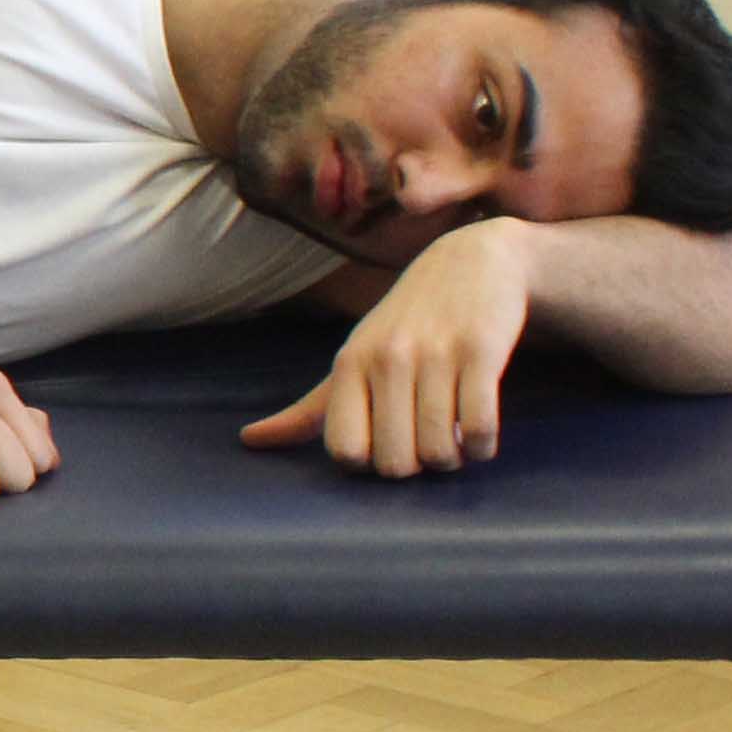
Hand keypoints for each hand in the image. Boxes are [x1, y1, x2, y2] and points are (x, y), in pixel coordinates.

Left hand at [247, 219, 530, 473]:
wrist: (472, 264)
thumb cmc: (405, 325)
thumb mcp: (354, 359)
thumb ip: (309, 408)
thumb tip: (248, 441)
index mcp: (350, 365)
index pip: (345, 450)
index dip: (368, 464)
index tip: (385, 445)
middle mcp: (387, 358)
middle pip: (395, 462)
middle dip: (415, 468)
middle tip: (426, 443)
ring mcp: (435, 354)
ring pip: (439, 451)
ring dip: (452, 459)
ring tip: (456, 438)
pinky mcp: (481, 352)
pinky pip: (481, 429)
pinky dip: (484, 447)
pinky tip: (480, 436)